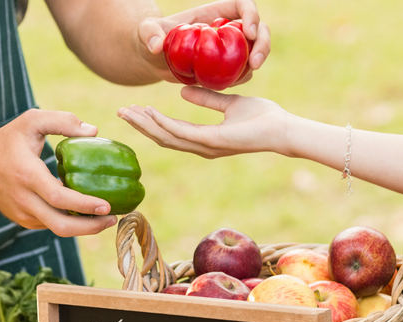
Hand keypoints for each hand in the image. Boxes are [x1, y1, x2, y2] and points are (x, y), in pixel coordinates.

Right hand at [0, 109, 117, 236]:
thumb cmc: (7, 140)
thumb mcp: (32, 120)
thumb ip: (63, 121)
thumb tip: (94, 132)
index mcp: (27, 175)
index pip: (59, 197)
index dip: (85, 205)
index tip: (107, 205)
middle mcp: (24, 199)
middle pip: (61, 225)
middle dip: (90, 227)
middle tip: (112, 218)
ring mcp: (22, 214)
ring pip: (57, 228)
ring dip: (83, 227)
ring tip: (105, 217)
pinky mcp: (23, 220)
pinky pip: (50, 225)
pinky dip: (69, 221)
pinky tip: (85, 213)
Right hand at [117, 86, 290, 158]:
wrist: (282, 129)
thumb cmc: (262, 117)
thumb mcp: (230, 103)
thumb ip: (207, 99)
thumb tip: (182, 92)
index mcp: (204, 140)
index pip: (170, 132)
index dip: (149, 122)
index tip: (133, 109)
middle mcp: (201, 148)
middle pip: (162, 138)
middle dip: (140, 125)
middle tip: (120, 111)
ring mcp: (205, 147)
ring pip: (167, 137)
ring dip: (145, 124)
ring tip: (128, 111)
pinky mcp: (212, 142)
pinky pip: (181, 132)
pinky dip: (163, 122)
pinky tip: (150, 112)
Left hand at [136, 0, 271, 84]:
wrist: (153, 58)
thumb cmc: (151, 37)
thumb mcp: (146, 32)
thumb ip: (150, 34)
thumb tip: (157, 46)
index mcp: (216, 12)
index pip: (242, 5)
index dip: (251, 14)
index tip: (247, 32)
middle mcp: (228, 28)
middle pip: (258, 28)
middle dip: (263, 43)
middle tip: (255, 63)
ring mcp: (230, 48)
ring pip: (256, 50)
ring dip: (257, 61)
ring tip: (246, 75)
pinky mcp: (227, 66)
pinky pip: (243, 71)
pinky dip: (242, 77)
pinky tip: (230, 84)